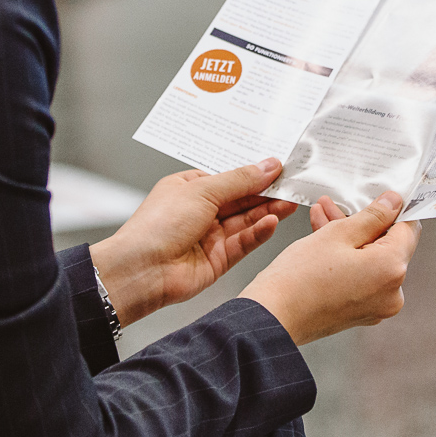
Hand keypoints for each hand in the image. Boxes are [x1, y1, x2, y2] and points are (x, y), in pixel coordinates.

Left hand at [89, 160, 297, 326]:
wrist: (142, 270)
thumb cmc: (157, 226)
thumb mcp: (202, 190)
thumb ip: (240, 180)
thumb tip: (267, 166)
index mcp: (190, 188)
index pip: (230, 178)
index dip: (254, 173)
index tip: (279, 168)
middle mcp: (200, 212)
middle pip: (241, 200)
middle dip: (266, 193)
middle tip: (293, 185)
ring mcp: (210, 237)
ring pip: (246, 221)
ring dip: (268, 212)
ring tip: (291, 202)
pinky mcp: (218, 260)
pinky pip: (244, 243)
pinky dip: (258, 233)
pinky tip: (272, 223)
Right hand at [240, 191, 418, 344]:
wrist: (271, 317)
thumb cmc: (299, 278)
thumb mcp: (338, 234)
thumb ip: (372, 216)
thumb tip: (394, 203)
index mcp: (392, 270)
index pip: (409, 229)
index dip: (394, 209)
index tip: (380, 197)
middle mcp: (391, 292)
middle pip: (386, 245)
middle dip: (362, 221)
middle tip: (338, 204)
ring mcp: (376, 305)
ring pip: (370, 259)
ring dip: (349, 237)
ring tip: (322, 215)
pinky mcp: (359, 312)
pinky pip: (360, 276)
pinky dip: (346, 258)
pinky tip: (323, 237)